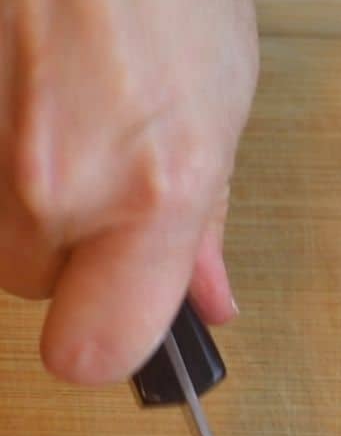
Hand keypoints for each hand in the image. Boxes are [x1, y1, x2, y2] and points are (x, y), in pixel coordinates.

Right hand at [0, 0, 257, 383]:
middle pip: (28, 279)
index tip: (117, 314)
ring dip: (10, 185)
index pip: (96, 352)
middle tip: (90, 148)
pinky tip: (12, 83)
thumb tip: (207, 303)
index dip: (104, 340)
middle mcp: (46, 181)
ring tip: (47, 96)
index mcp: (152, 188)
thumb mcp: (223, 101)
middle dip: (63, 234)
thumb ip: (207, 219)